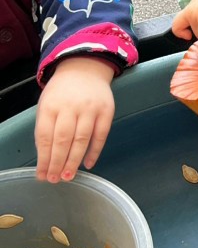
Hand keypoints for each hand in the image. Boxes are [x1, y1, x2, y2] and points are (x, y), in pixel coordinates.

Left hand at [35, 56, 115, 181]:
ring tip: (68, 176)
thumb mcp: (47, 103)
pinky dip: (95, 151)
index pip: (46, 136)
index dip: (44, 158)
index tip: (42, 174)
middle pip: (63, 140)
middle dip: (58, 162)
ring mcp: (90, 109)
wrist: (85, 68)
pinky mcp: (106, 111)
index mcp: (51, 105)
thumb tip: (46, 156)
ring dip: (74, 160)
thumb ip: (46, 126)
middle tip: (55, 179)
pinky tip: (88, 164)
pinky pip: (101, 135)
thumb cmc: (63, 91)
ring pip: (82, 139)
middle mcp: (70, 107)